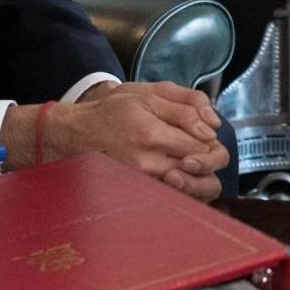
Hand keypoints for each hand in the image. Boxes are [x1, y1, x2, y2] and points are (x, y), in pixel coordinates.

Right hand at [38, 81, 229, 202]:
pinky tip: (175, 170)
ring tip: (188, 160)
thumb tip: (210, 128)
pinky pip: (176, 195)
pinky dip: (184, 184)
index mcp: (152, 135)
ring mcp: (145, 181)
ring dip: (199, 176)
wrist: (79, 134)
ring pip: (193, 190)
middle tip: (199, 148)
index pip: (203, 146)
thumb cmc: (113, 111)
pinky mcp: (143, 190)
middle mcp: (149, 164)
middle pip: (203, 174)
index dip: (209, 139)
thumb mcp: (147, 94)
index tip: (201, 131)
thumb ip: (184, 107)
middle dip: (209, 160)